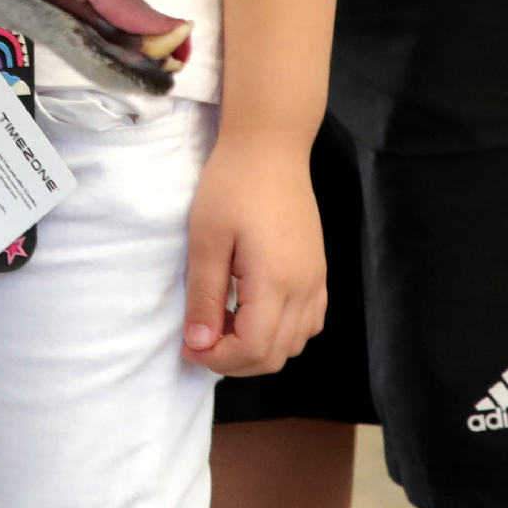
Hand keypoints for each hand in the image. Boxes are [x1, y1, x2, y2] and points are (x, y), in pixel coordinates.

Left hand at [182, 130, 326, 375]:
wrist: (270, 146)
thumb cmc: (231, 185)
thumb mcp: (206, 239)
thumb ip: (205, 296)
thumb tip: (198, 346)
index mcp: (275, 281)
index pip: (253, 349)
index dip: (217, 359)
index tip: (188, 345)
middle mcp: (304, 288)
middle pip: (275, 356)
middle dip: (234, 360)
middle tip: (200, 339)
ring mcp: (317, 280)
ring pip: (295, 344)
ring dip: (258, 349)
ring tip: (224, 323)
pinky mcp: (319, 270)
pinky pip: (309, 322)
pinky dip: (282, 333)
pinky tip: (254, 312)